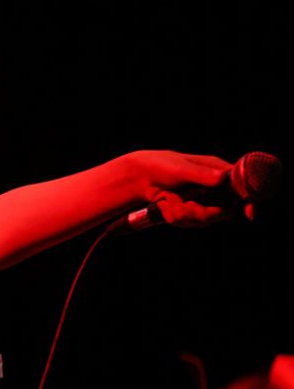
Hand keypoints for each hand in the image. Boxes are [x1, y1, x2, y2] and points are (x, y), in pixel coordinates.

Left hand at [134, 150, 251, 226]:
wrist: (140, 176)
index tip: (249, 213)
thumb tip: (222, 178)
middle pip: (225, 211)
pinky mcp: (190, 211)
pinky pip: (188, 223)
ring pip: (204, 220)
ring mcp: (203, 201)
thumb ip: (201, 174)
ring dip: (183, 213)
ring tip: (168, 200)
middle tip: (185, 205)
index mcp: (219, 171)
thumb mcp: (181, 168)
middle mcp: (215, 187)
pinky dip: (174, 216)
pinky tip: (165, 204)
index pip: (243, 188)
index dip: (249, 201)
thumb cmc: (162, 165)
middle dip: (203, 213)